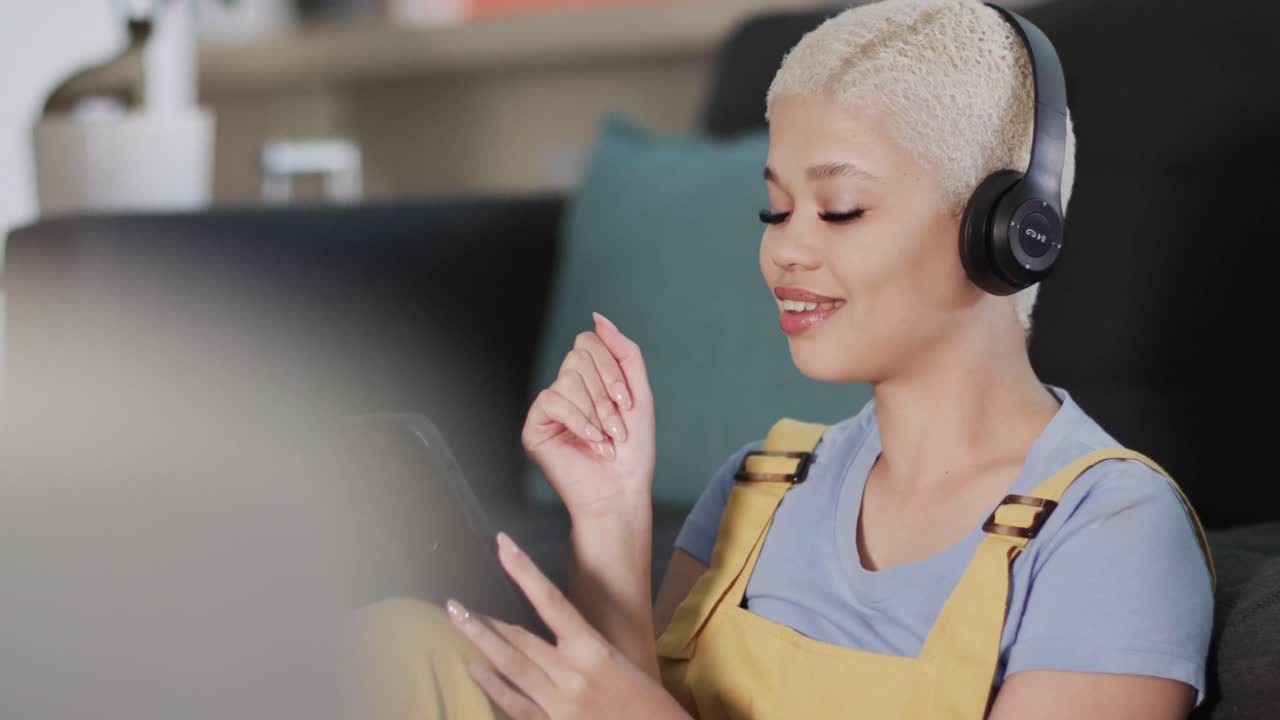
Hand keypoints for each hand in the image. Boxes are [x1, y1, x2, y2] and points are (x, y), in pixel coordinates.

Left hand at [446, 532, 689, 719]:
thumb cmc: (645, 701)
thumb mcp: (620, 663)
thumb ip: (584, 648)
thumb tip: (553, 629)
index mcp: (594, 649)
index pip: (551, 600)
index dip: (523, 571)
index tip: (502, 544)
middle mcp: (572, 673)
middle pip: (518, 639)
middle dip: (483, 620)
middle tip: (452, 603)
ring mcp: (560, 704)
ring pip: (511, 668)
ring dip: (480, 645)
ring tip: (456, 624)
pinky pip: (516, 706)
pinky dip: (493, 687)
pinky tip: (475, 670)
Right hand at [521, 313, 655, 518]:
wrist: (621, 490)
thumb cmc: (633, 450)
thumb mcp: (638, 394)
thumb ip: (624, 352)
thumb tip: (598, 317)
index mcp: (589, 378)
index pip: (589, 342)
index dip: (610, 367)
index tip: (627, 401)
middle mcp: (566, 388)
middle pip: (577, 357)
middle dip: (605, 392)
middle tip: (618, 427)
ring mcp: (549, 407)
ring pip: (567, 379)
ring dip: (596, 412)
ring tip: (606, 440)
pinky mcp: (535, 426)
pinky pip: (552, 401)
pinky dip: (579, 421)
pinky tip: (591, 442)